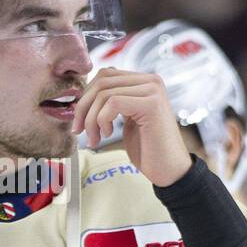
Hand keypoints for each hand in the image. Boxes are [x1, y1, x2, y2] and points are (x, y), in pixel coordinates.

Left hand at [72, 67, 191, 187]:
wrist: (168, 170)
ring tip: (95, 138)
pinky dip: (102, 120)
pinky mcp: (151, 104)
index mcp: (144, 81)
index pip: (105, 75)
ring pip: (104, 93)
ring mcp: (153, 90)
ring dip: (90, 119)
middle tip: (79, 131)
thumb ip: (113, 101)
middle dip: (83, 107)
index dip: (86, 97)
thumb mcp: (126, 119)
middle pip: (102, 81)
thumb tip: (84, 94)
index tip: (78, 120)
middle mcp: (151, 81)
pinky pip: (113, 102)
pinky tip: (107, 135)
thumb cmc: (147, 148)